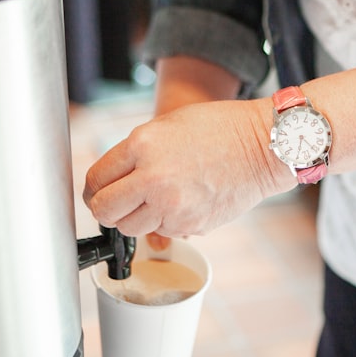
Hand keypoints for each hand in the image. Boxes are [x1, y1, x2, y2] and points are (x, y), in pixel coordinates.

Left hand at [83, 98, 294, 238]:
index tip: (98, 191)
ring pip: (130, 228)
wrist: (263, 146)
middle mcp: (152, 178)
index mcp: (142, 146)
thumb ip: (135, 153)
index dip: (92, 189)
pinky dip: (165, 221)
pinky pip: (162, 230)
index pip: (94, 180)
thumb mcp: (167, 126)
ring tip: (153, 201)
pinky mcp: (189, 225)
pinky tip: (182, 201)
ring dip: (134, 218)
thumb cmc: (218, 129)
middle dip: (106, 208)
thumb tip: (110, 183)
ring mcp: (171, 206)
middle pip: (104, 211)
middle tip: (117, 203)